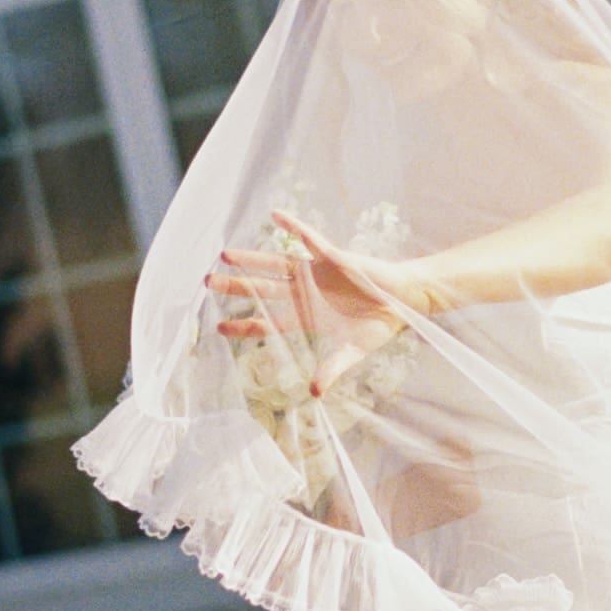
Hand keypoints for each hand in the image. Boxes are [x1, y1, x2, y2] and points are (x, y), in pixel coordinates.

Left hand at [205, 209, 427, 396]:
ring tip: (225, 254)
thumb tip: (314, 393)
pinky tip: (275, 216)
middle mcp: (305, 294)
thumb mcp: (352, 351)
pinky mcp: (334, 257)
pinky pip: (310, 239)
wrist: (403, 303)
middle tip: (207, 283)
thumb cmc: (378, 326)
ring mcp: (317, 274)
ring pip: (277, 265)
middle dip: (236, 287)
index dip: (243, 326)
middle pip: (262, 290)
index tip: (218, 329)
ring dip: (252, 259)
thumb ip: (331, 370)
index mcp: (307, 317)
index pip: (268, 322)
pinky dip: (294, 228)